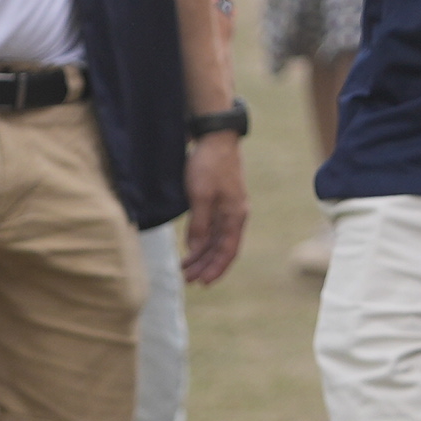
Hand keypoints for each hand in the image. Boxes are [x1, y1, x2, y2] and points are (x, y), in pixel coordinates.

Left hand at [181, 132, 247, 285]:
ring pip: (215, 240)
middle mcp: (234, 215)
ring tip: (184, 268)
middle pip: (222, 249)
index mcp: (235, 215)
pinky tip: (189, 248)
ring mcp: (226, 208)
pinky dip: (200, 241)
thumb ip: (199, 224)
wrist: (215, 137)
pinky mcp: (217, 201)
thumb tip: (195, 248)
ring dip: (201, 255)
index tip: (202, 283)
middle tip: (187, 279)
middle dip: (205, 266)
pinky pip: (211, 229)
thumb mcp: (201, 196)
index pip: (228, 251)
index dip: (216, 269)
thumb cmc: (209, 165)